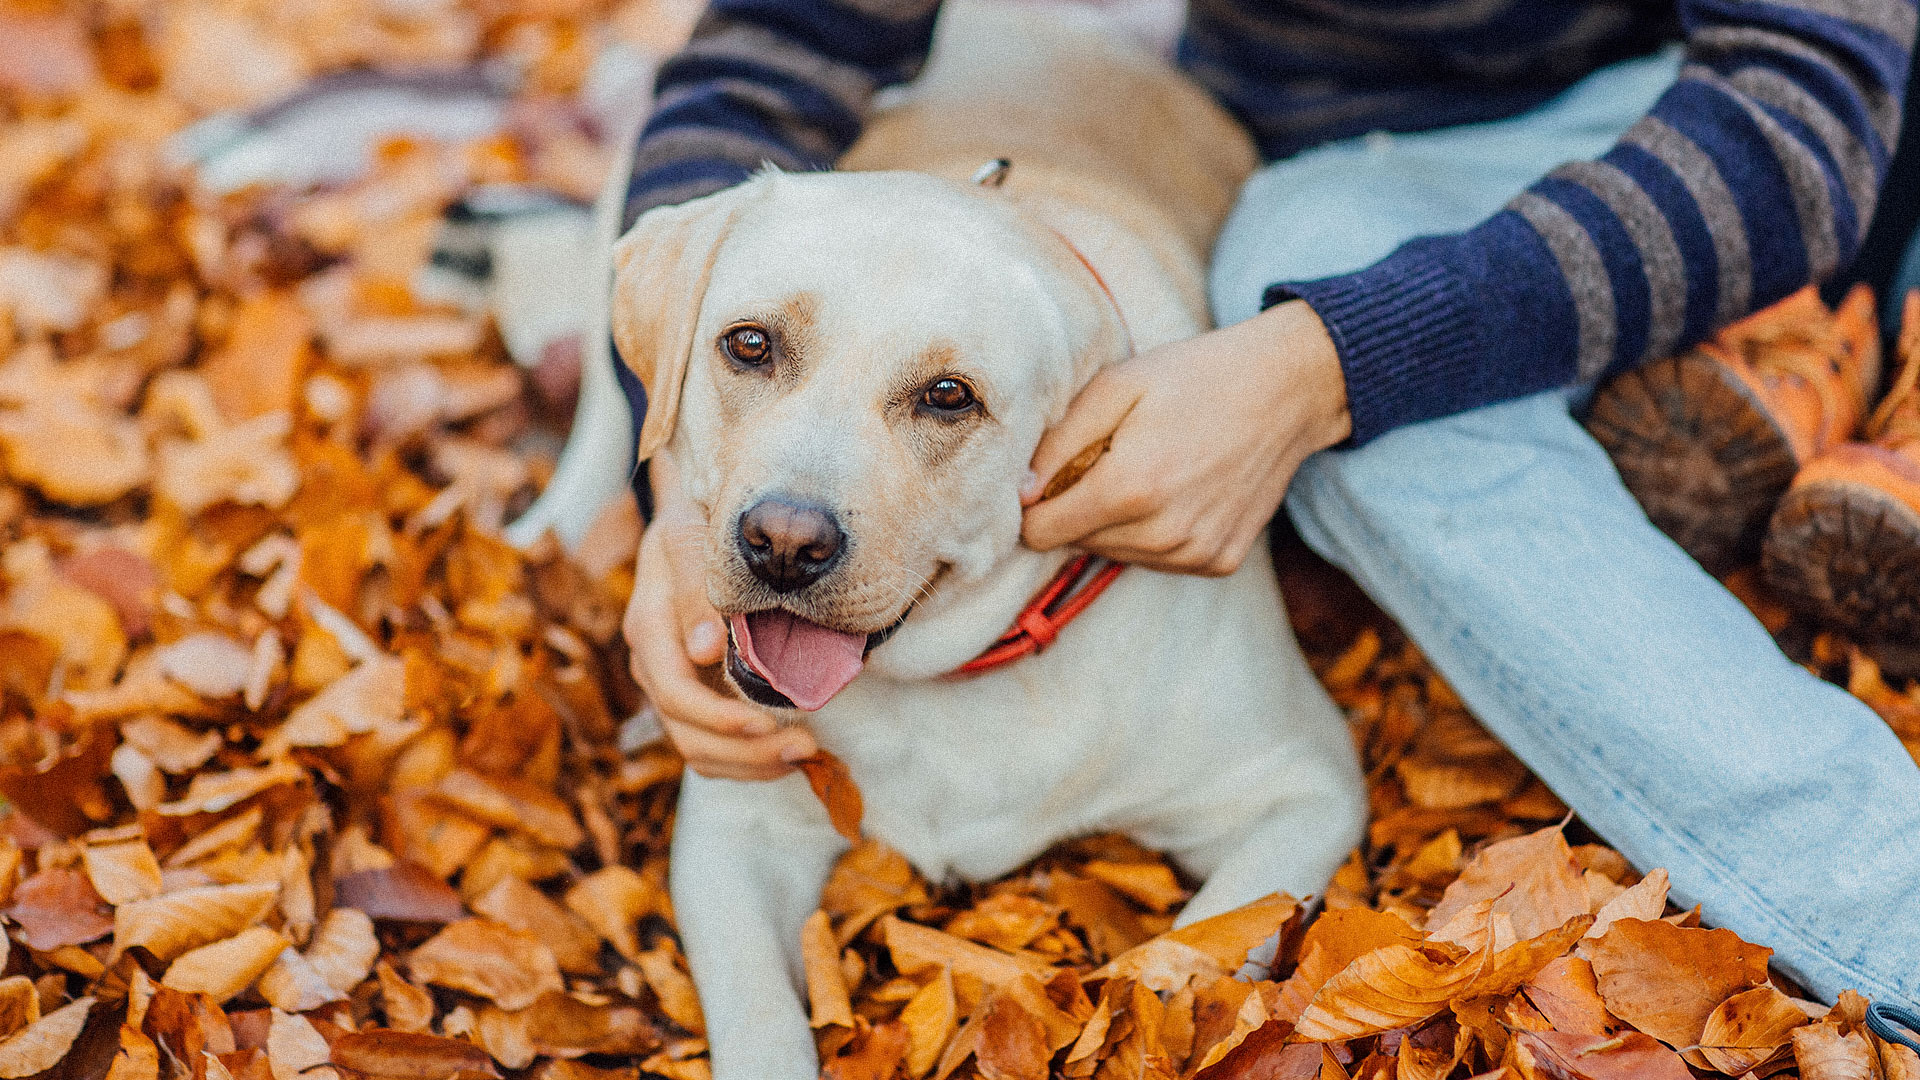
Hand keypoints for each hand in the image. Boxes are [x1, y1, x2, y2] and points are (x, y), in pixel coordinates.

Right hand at [624, 455, 817, 778]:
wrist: (691, 525)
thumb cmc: (696, 523)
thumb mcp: (690, 537)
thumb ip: (697, 589)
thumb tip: (703, 651)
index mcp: (648, 628)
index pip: (675, 692)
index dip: (719, 717)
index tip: (767, 722)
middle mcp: (653, 664)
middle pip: (687, 733)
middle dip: (746, 751)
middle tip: (804, 745)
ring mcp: (671, 685)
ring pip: (699, 750)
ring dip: (751, 763)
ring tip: (804, 752)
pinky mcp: (693, 697)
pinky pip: (711, 747)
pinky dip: (747, 761)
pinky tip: (785, 755)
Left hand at [1021, 300, 1350, 574]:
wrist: (1287, 389)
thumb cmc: (1195, 378)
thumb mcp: (1115, 387)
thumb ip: (1058, 443)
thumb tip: (1022, 494)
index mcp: (1129, 489)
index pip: (1040, 533)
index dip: (1038, 501)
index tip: (1058, 470)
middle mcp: (1163, 534)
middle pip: (1076, 545)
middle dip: (1080, 506)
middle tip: (1115, 457)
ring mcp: (1195, 553)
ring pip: (1116, 556)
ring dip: (1118, 522)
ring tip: (1152, 468)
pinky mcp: (1220, 562)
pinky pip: (1159, 560)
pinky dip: (1156, 532)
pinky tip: (1181, 489)